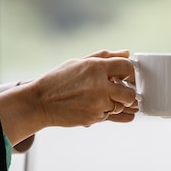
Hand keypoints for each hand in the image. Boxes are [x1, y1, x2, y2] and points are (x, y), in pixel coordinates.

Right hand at [0, 49, 138, 144]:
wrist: (39, 102)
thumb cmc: (58, 80)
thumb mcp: (78, 62)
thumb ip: (104, 57)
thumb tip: (126, 53)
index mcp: (96, 67)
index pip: (127, 67)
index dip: (131, 72)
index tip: (128, 77)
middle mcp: (99, 85)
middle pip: (130, 93)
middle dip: (128, 94)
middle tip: (121, 93)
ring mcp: (97, 103)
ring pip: (121, 107)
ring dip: (116, 105)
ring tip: (101, 100)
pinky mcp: (94, 118)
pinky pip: (109, 117)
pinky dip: (104, 113)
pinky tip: (93, 107)